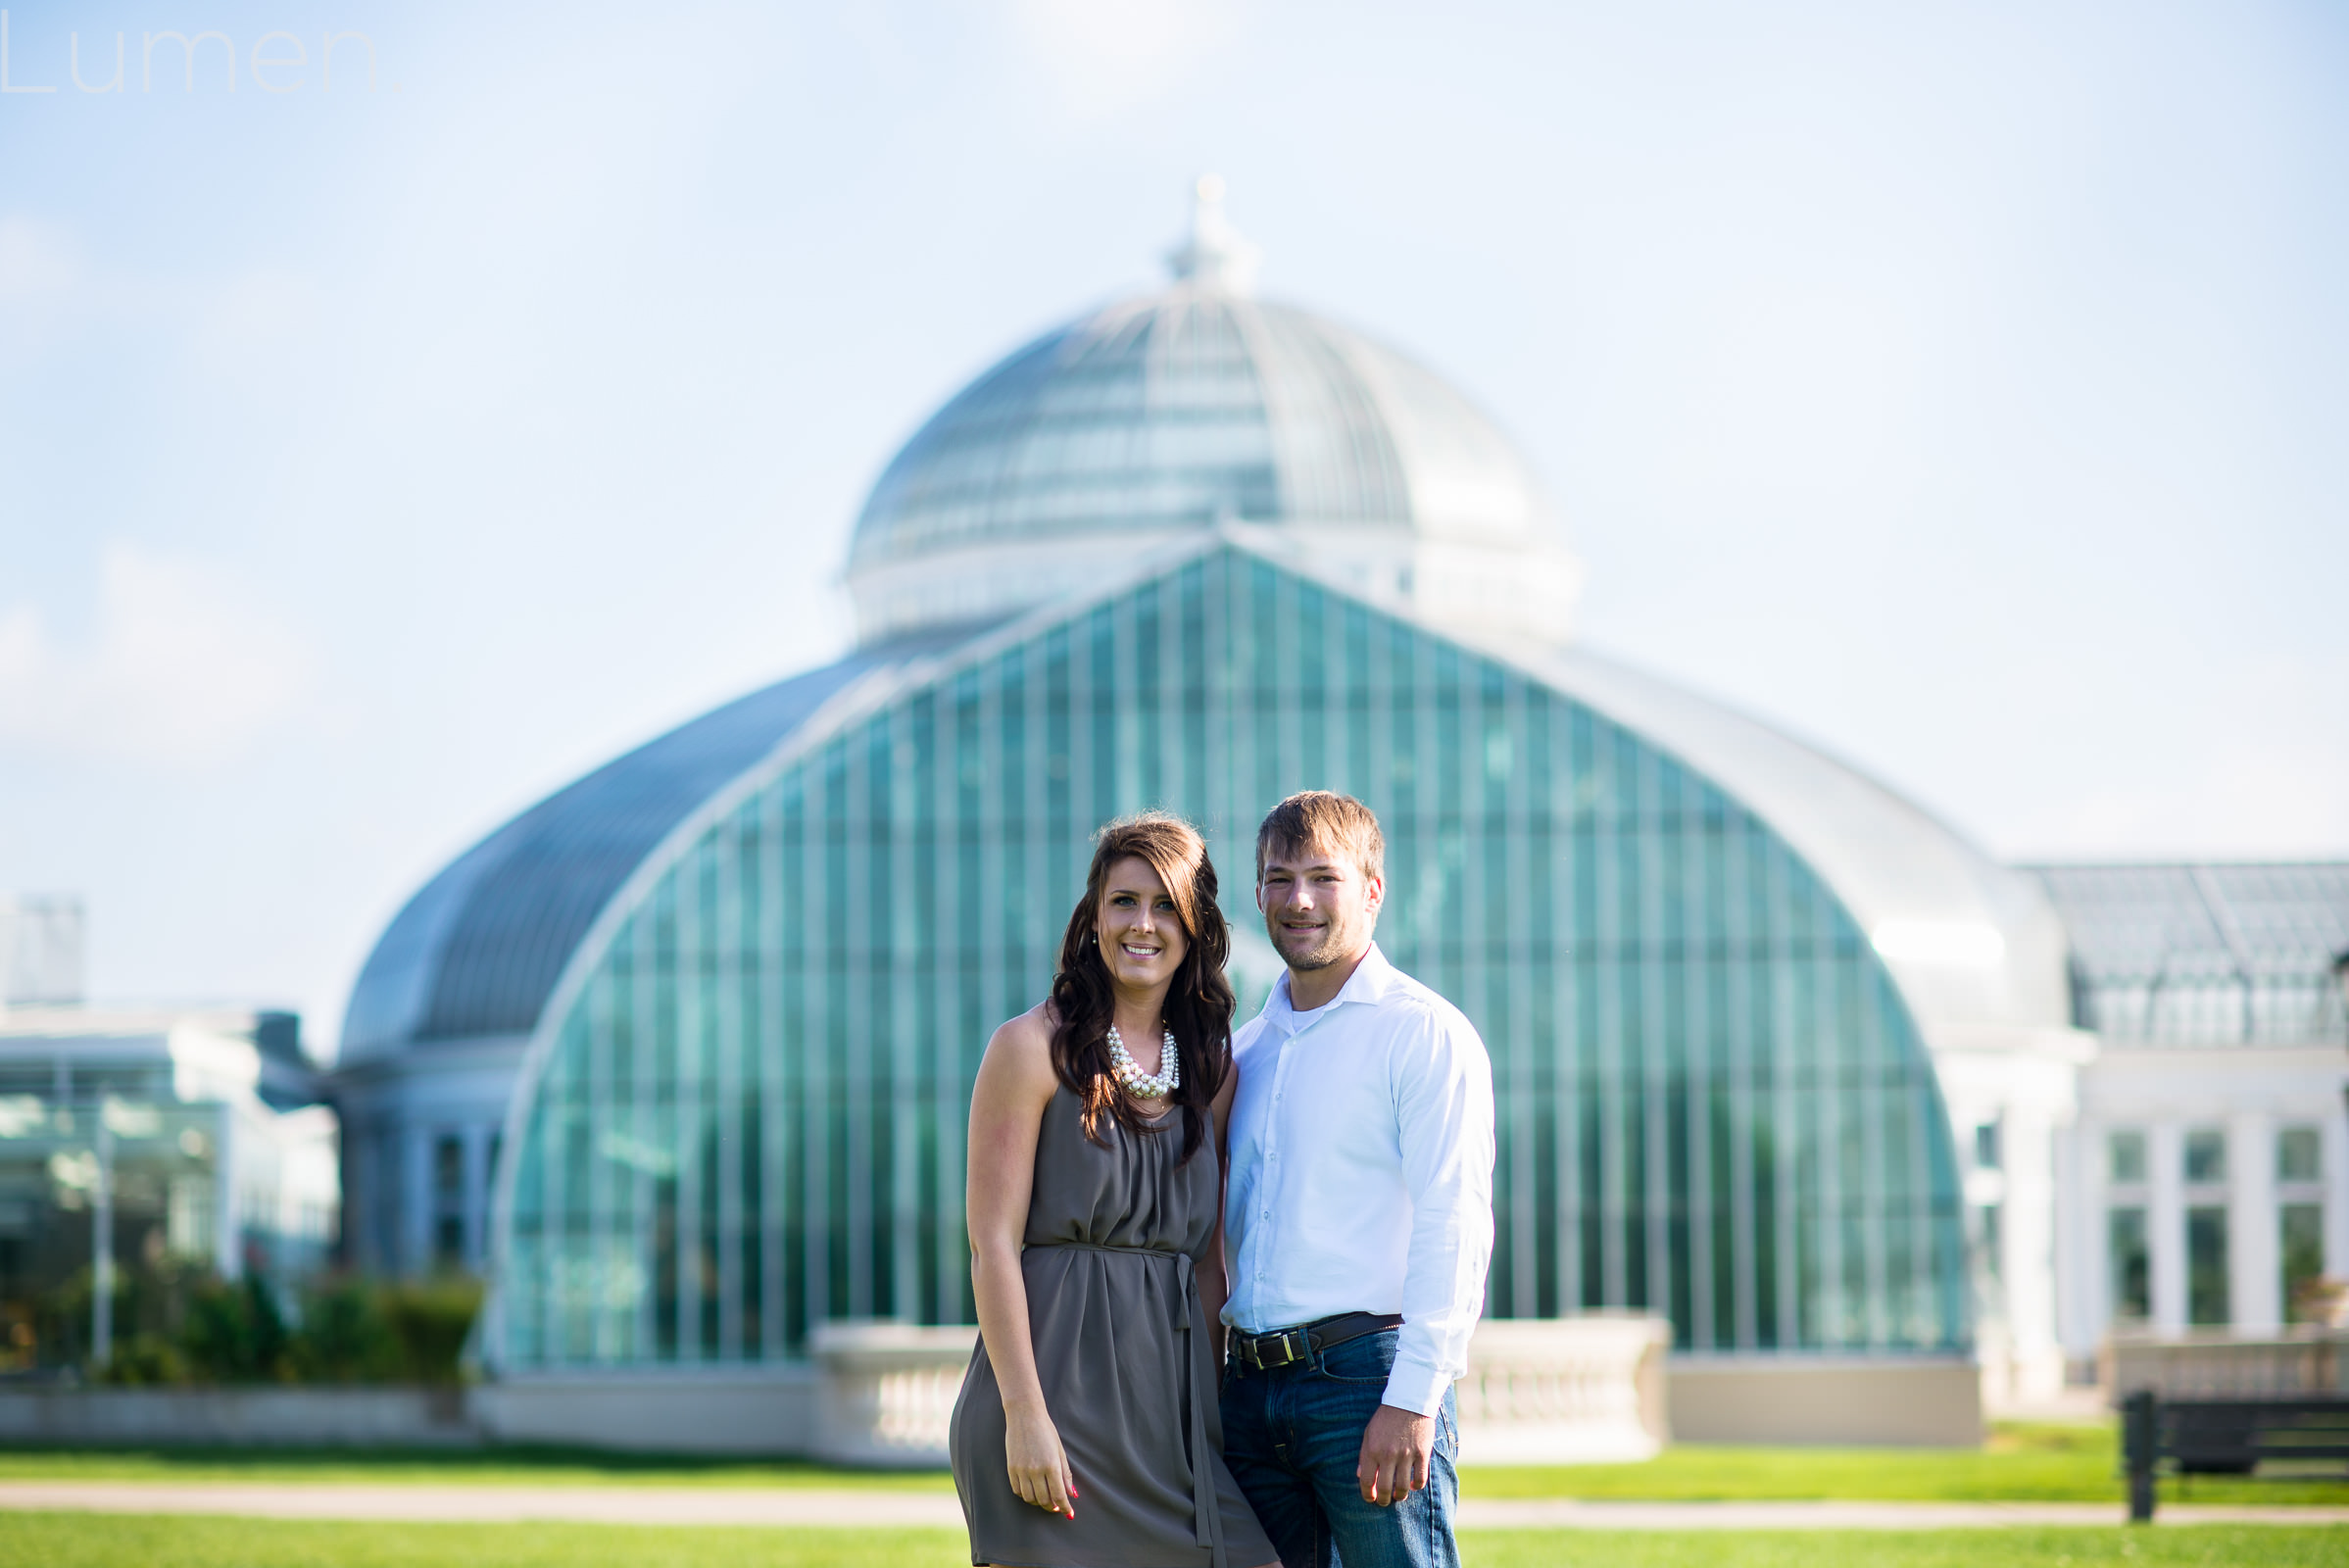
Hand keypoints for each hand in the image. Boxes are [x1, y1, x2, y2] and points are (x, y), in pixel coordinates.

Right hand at [1004, 1403, 1078, 1518]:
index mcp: (1051, 1465)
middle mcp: (1036, 1470)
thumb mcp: (1060, 1451)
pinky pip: (1017, 1490)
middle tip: (1057, 1507)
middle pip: (1044, 1500)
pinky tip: (1032, 1491)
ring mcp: (1021, 1470)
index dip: (1065, 1507)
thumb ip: (1065, 1474)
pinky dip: (1026, 1495)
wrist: (1024, 1415)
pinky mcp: (1011, 1468)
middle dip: (1052, 1507)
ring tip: (1045, 1499)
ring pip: (1030, 1498)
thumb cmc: (1046, 1431)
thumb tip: (1071, 1494)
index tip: (1068, 1513)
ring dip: (1039, 1503)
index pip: (1059, 1495)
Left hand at [1356, 1402, 1433, 1505]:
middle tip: (1385, 1502)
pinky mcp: (1422, 1454)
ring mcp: (1406, 1455)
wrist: (1408, 1401)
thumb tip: (1360, 1475)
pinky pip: (1420, 1479)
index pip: (1366, 1481)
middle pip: (1384, 1489)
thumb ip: (1364, 1455)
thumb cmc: (1386, 1418)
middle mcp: (1388, 1455)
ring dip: (1400, 1496)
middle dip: (1383, 1500)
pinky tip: (1414, 1485)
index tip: (1370, 1499)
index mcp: (1372, 1450)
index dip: (1367, 1495)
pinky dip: (1417, 1486)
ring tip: (1399, 1496)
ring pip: (1403, 1488)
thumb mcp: (1369, 1433)